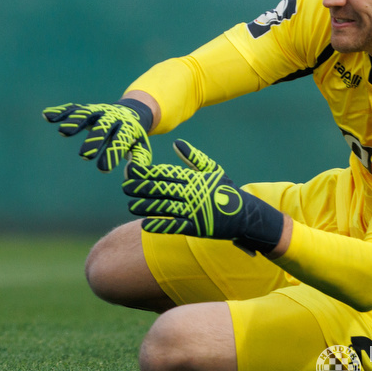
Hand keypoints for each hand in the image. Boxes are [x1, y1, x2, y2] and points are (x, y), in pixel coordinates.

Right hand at [43, 102, 152, 171]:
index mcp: (127, 128)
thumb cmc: (133, 138)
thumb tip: (130, 175)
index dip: (112, 153)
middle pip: (102, 127)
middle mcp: (112, 117)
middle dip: (93, 140)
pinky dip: (60, 112)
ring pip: (86, 114)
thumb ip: (138, 160)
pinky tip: (46, 115)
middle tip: (84, 156)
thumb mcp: (140, 148)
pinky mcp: (86, 109)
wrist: (131, 112)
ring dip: (75, 122)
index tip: (103, 169)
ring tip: (63, 132)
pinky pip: (72, 109)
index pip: (120, 141)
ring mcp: (98, 111)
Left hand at [122, 139, 286, 253]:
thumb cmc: (226, 191)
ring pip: (165, 207)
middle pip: (162, 189)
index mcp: (194, 178)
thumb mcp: (212, 171)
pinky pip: (175, 226)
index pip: (166, 174)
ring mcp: (194, 211)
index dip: (147, 173)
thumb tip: (175, 143)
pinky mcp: (197, 228)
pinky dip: (159, 225)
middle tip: (124, 187)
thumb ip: (192, 158)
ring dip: (146, 206)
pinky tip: (145, 225)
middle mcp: (192, 193)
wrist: (246, 215)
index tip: (131, 171)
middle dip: (142, 188)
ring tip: (130, 205)